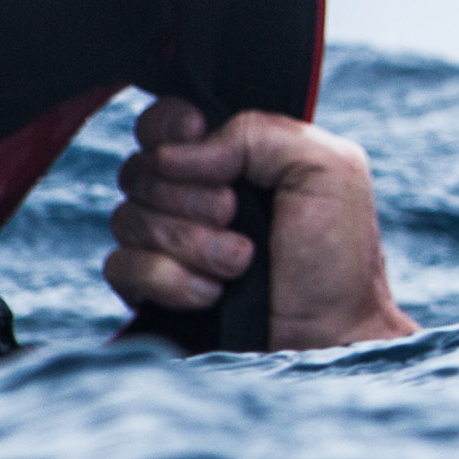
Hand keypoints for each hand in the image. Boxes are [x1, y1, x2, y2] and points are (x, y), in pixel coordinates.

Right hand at [107, 101, 418, 350]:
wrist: (330, 336)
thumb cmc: (338, 254)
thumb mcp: (329, 169)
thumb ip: (260, 133)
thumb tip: (180, 152)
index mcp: (237, 156)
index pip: (167, 121)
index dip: (169, 127)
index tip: (196, 139)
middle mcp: (196, 193)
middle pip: (140, 170)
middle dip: (191, 197)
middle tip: (236, 216)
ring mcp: (169, 241)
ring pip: (128, 218)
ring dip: (189, 242)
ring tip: (240, 262)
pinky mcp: (151, 288)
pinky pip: (119, 266)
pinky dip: (168, 279)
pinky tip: (212, 293)